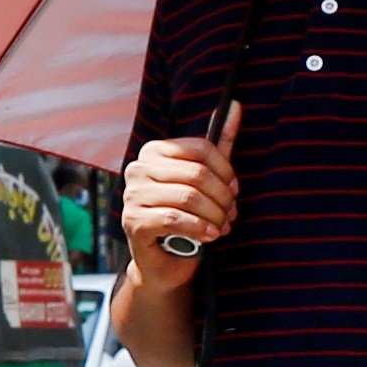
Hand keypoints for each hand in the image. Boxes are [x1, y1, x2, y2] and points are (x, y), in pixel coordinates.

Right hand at [123, 104, 242, 260]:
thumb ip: (219, 145)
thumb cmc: (186, 217)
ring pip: (188, 197)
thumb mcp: (205, 180)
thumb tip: (235, 105)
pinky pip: (175, 218)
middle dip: (222, 198)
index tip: (234, 190)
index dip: (226, 171)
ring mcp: (131, 195)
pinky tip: (209, 237)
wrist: (165, 261)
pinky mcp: (133, 221)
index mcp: (153, 151)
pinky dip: (199, 228)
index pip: (200, 148)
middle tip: (231, 214)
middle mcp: (137, 168)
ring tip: (221, 226)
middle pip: (197, 174)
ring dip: (214, 216)